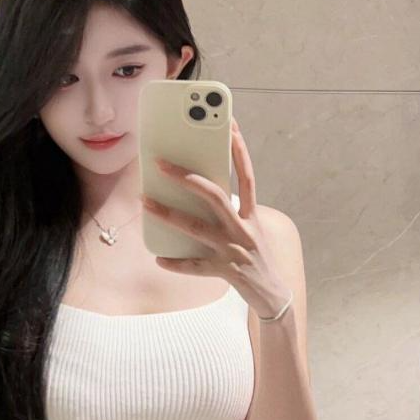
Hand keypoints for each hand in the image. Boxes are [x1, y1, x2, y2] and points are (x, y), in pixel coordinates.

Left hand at [140, 117, 291, 318]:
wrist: (274, 294)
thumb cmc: (255, 255)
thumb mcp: (250, 228)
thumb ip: (231, 209)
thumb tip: (199, 189)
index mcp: (252, 215)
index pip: (247, 175)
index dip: (239, 149)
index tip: (228, 125)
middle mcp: (244, 229)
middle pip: (215, 196)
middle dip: (187, 178)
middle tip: (160, 163)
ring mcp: (234, 251)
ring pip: (197, 228)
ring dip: (169, 214)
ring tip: (145, 202)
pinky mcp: (226, 272)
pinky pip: (196, 267)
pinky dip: (177, 263)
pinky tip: (159, 259)